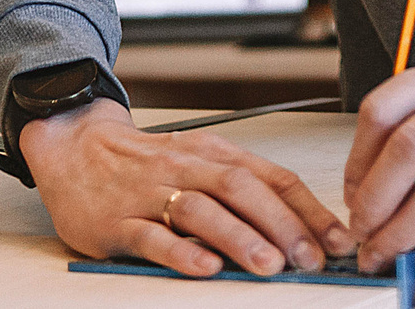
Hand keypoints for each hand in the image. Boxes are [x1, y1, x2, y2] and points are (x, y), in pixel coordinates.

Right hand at [21, 99, 351, 278]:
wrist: (76, 148)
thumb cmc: (148, 163)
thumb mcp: (202, 164)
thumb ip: (246, 192)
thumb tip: (304, 231)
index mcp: (216, 154)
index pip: (273, 178)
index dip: (310, 211)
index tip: (339, 241)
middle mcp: (188, 168)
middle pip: (242, 190)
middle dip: (282, 225)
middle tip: (310, 258)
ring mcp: (151, 194)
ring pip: (202, 210)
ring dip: (240, 237)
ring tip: (269, 264)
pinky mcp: (118, 222)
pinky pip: (152, 236)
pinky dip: (181, 252)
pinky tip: (205, 267)